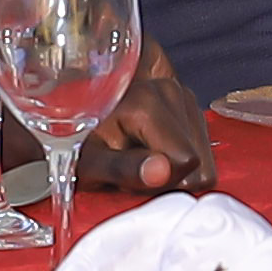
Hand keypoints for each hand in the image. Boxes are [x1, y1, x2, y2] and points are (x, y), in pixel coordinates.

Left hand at [78, 50, 212, 195]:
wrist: (69, 119)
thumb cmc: (78, 144)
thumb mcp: (90, 164)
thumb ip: (124, 169)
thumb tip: (163, 172)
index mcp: (147, 101)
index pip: (185, 162)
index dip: (159, 180)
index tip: (130, 173)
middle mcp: (170, 90)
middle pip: (196, 161)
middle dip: (167, 175)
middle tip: (132, 166)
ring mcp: (183, 95)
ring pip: (202, 158)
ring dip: (173, 167)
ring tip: (139, 157)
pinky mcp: (189, 106)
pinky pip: (202, 150)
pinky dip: (178, 159)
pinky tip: (152, 151)